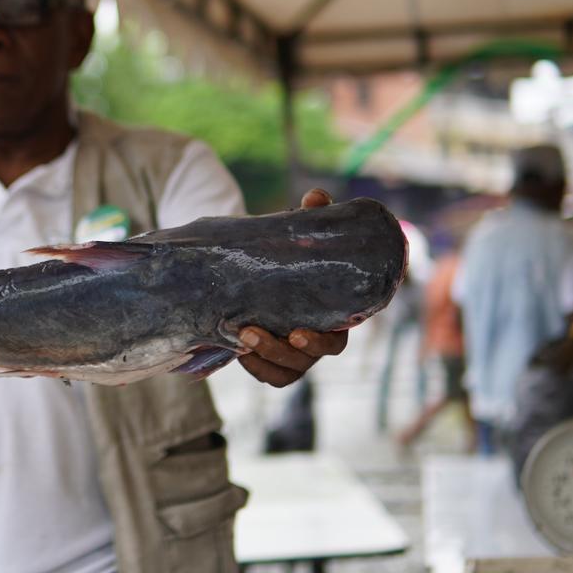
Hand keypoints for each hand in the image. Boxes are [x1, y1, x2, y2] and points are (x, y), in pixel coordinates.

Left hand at [236, 188, 349, 386]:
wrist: (267, 268)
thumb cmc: (292, 252)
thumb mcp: (299, 234)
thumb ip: (309, 218)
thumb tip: (315, 197)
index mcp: (333, 315)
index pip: (336, 340)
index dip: (319, 341)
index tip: (297, 333)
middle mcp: (318, 338)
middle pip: (307, 359)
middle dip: (279, 351)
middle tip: (251, 332)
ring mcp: (296, 353)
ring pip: (287, 371)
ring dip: (263, 358)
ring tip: (238, 336)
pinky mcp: (274, 358)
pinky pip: (270, 375)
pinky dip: (255, 367)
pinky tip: (235, 349)